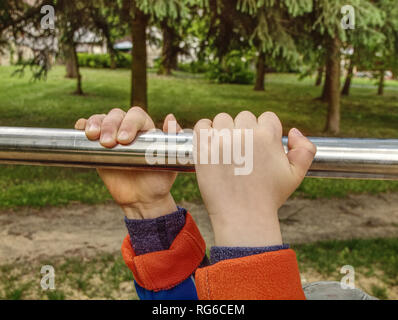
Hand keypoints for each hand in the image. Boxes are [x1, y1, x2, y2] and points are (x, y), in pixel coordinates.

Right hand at [74, 107, 181, 219]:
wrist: (142, 199)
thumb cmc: (159, 180)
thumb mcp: (171, 161)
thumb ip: (173, 140)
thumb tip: (170, 118)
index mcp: (146, 129)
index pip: (136, 115)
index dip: (129, 123)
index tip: (124, 140)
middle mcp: (128, 128)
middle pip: (116, 115)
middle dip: (110, 125)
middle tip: (109, 143)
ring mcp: (112, 135)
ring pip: (101, 119)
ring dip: (95, 123)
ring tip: (93, 136)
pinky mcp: (97, 146)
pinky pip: (88, 129)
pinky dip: (83, 125)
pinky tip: (80, 129)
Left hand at [194, 111, 315, 246]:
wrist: (243, 217)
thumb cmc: (269, 197)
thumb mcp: (296, 175)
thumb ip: (305, 149)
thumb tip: (293, 131)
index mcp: (268, 137)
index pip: (266, 117)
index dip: (264, 131)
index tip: (259, 147)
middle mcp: (245, 135)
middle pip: (244, 117)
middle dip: (245, 130)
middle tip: (243, 152)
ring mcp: (222, 142)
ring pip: (223, 119)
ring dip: (224, 129)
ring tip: (226, 149)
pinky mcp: (204, 151)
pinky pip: (201, 126)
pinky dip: (205, 130)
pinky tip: (211, 143)